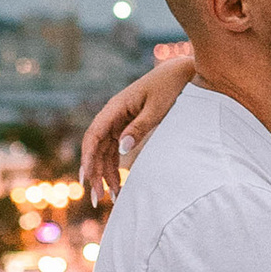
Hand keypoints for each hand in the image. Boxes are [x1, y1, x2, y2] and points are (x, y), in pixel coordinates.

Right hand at [79, 46, 193, 205]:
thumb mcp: (158, 108)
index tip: (86, 179)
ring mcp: (120, 120)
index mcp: (115, 107)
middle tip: (97, 198)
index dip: (87, 158)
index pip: (94, 135)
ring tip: (111, 197)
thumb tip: (122, 148)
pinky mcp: (129, 125)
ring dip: (105, 173)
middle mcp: (113, 114)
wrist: (184, 73)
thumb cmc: (171, 86)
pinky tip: (118, 183)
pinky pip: (116, 149)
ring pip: (106, 151)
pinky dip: (116, 166)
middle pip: (97, 147)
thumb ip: (140, 127)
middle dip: (95, 173)